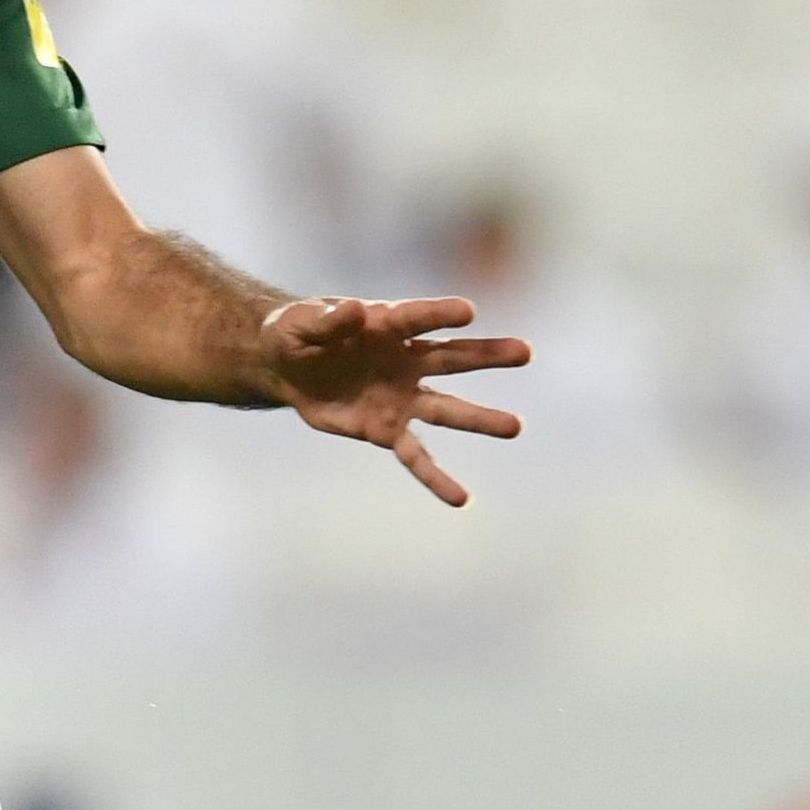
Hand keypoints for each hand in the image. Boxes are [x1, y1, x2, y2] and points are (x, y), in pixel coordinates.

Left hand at [254, 293, 527, 506]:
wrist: (285, 366)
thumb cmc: (297, 332)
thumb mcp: (300, 323)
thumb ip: (328, 321)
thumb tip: (356, 311)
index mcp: (387, 324)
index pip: (417, 318)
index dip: (439, 314)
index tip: (468, 312)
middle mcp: (405, 360)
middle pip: (452, 357)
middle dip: (487, 356)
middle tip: (525, 352)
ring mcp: (401, 397)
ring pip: (445, 409)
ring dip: (479, 419)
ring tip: (516, 427)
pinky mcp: (387, 431)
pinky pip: (415, 457)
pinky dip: (436, 478)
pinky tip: (461, 499)